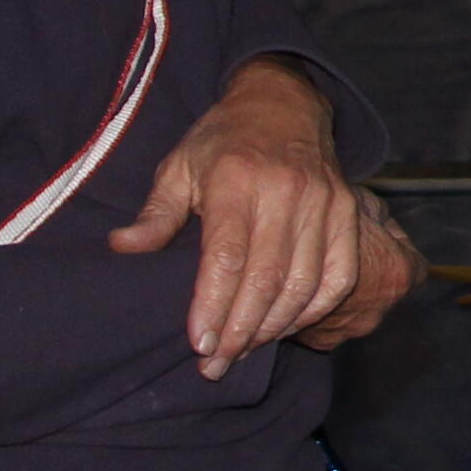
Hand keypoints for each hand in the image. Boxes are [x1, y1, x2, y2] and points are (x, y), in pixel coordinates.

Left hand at [118, 59, 367, 376]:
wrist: (284, 105)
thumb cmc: (223, 142)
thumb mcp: (179, 166)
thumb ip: (155, 213)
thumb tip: (121, 247)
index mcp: (236, 178)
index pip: (227, 256)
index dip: (213, 305)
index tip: (198, 343)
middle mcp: (284, 191)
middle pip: (266, 278)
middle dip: (240, 331)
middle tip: (215, 365)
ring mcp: (324, 202)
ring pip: (303, 284)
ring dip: (272, 328)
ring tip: (243, 352)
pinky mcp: (349, 213)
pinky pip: (337, 276)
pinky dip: (313, 310)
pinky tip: (285, 326)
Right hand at [290, 187, 422, 349]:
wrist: (263, 250)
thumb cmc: (318, 217)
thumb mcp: (355, 201)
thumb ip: (376, 215)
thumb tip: (379, 219)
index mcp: (397, 276)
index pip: (417, 266)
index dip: (399, 247)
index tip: (382, 236)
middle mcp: (376, 312)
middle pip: (383, 292)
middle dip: (368, 273)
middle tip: (343, 251)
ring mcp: (346, 331)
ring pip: (350, 310)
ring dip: (340, 296)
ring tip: (317, 269)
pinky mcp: (316, 341)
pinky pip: (323, 323)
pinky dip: (316, 310)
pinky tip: (299, 289)